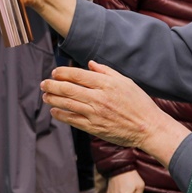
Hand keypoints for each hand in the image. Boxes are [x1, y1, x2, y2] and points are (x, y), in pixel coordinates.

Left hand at [41, 61, 190, 167]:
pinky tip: (54, 111)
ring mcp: (95, 114)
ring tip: (45, 96)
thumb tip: (90, 64)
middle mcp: (98, 98)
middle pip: (68, 89)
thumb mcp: (125, 81)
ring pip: (67, 104)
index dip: (62, 73)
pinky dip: (61, 114)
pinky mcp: (94, 128)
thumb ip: (106, 71)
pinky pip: (72, 120)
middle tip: (43, 83)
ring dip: (53, 99)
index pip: (77, 75)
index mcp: (106, 84)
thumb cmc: (138, 103)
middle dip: (52, 85)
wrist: (147, 127)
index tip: (54, 72)